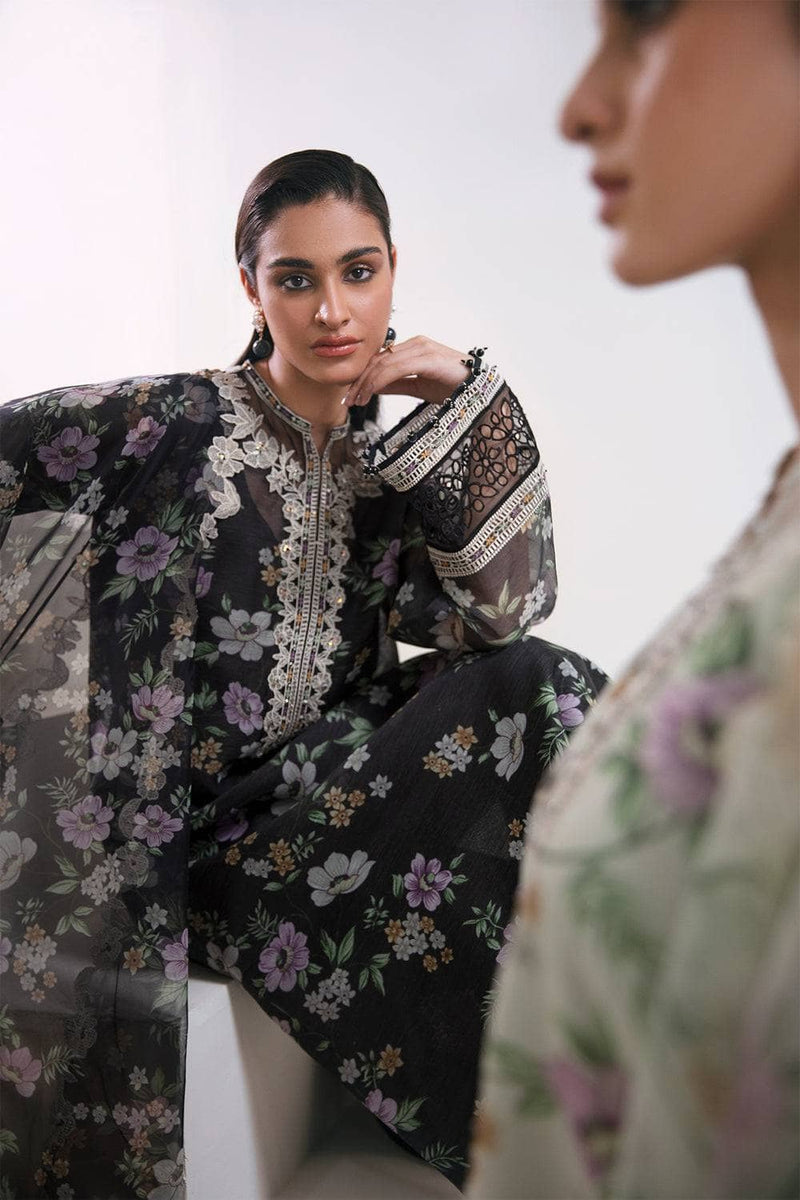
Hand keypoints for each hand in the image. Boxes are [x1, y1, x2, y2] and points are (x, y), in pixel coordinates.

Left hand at [342, 335, 469, 408]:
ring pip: (384, 364)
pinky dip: (380, 381)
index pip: (380, 360)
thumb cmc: (453, 388)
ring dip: (366, 383)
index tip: (351, 397)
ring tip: (357, 401)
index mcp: (414, 348)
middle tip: (348, 401)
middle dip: (359, 381)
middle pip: (378, 360)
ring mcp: (423, 348)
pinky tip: (371, 393)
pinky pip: (397, 368)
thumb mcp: (418, 388)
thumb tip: (373, 387)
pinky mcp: (429, 357)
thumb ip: (397, 385)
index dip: (362, 377)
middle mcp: (417, 344)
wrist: (481, 392)